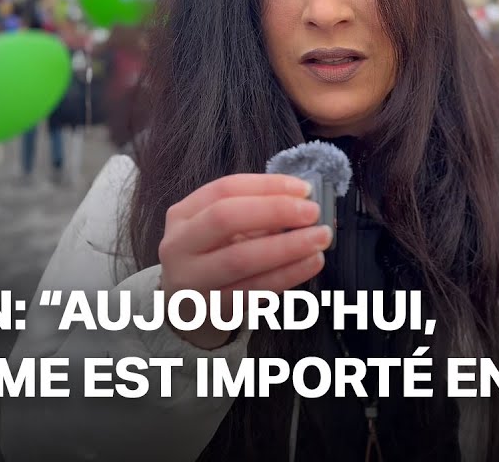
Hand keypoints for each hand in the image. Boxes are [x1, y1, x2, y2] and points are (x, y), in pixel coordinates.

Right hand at [159, 174, 330, 349]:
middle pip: (225, 218)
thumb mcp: (219, 232)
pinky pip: (253, 290)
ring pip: (241, 258)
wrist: (184, 313)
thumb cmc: (211, 260)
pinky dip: (286, 275)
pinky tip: (310, 264)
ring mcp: (190, 280)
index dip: (267, 186)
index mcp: (182, 215)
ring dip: (287, 246)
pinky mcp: (210, 310)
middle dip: (275, 211)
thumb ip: (254, 214)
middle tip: (313, 212)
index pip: (224, 189)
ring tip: (320, 238)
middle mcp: (179, 245)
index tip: (304, 189)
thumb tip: (303, 201)